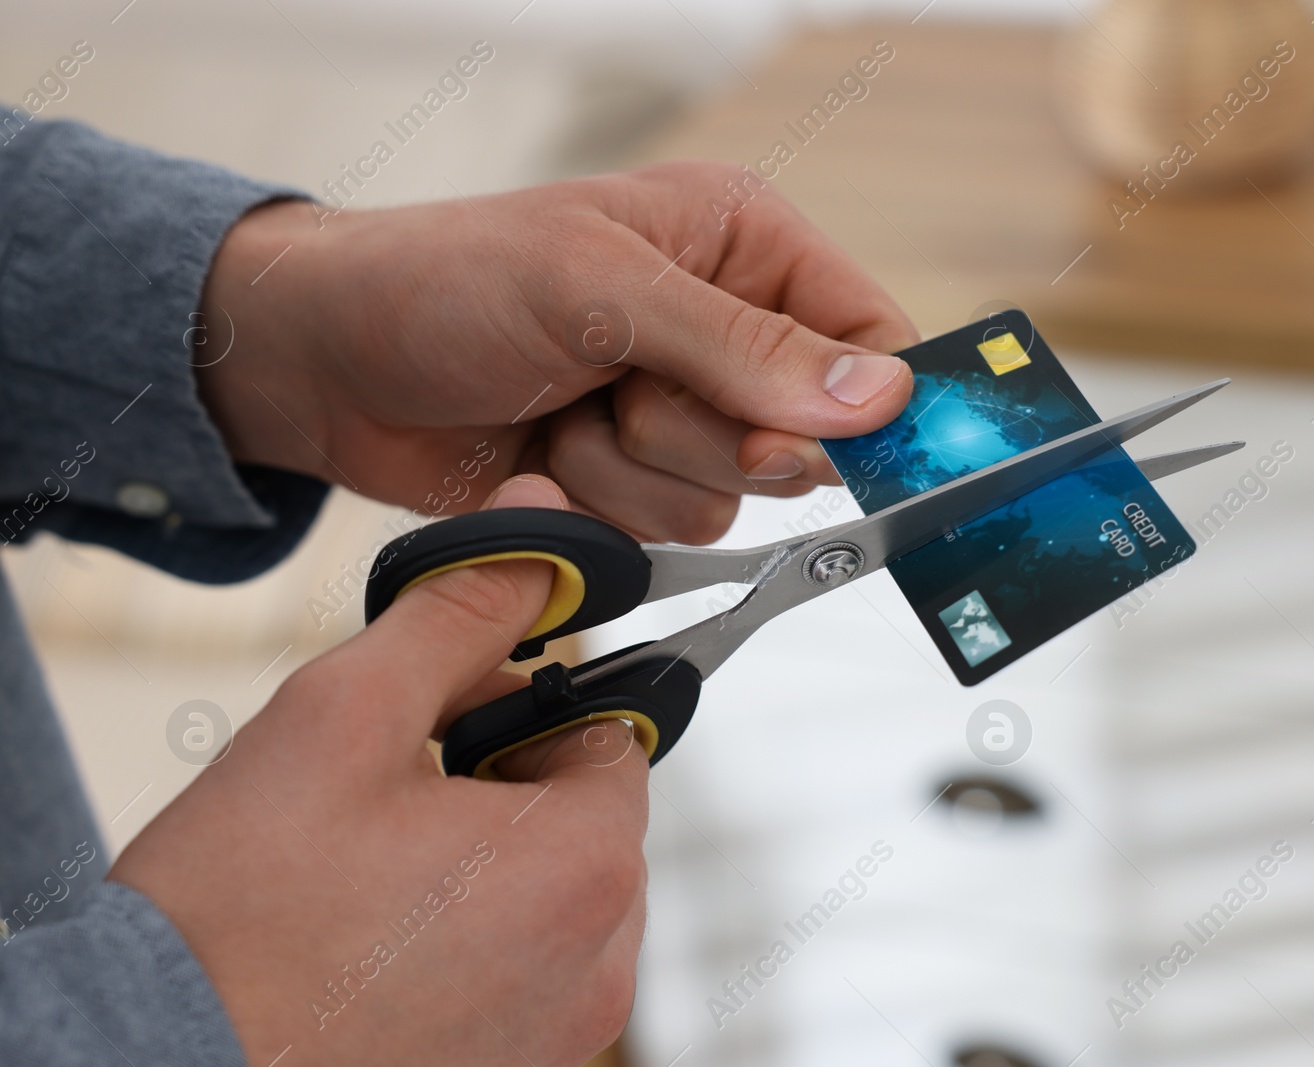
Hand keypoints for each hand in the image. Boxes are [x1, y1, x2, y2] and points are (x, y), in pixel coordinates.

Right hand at [110, 476, 648, 1066]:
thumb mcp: (347, 715)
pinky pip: (528, 972)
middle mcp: (602, 964)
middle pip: (586, 817)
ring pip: (556, 896)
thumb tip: (542, 524)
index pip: (611, 733)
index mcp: (584, 865)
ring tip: (376, 867)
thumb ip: (461, 611)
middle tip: (394, 786)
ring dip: (487, 859)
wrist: (152, 1061)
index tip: (442, 716)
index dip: (525, 704)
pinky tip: (379, 934)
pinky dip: (474, 939)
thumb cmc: (236, 909)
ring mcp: (564, 1034)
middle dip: (503, 779)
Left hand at [197, 162, 918, 542]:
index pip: (868, 334)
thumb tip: (877, 396)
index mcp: (741, 244)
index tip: (825, 442)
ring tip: (567, 409)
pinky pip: (668, 533)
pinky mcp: (634, 480)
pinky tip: (547, 454)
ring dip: (635, 469)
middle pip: (804, 436)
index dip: (866, 402)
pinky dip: (599, 504)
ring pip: (730, 499)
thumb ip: (743, 348)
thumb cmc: (445, 280)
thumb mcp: (600, 291)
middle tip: (632, 392)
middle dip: (707, 433)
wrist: (329, 365)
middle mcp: (725, 330)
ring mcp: (679, 413)